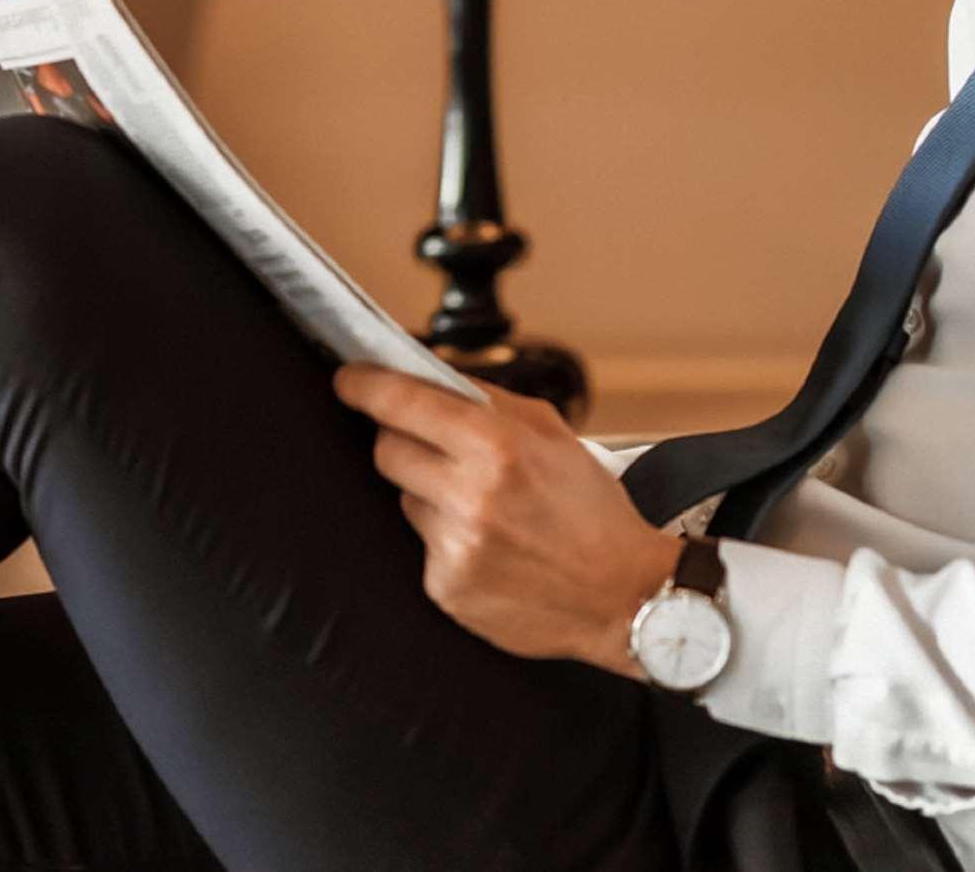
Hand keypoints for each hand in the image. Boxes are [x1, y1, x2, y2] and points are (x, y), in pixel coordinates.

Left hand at [335, 365, 675, 676]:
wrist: (626, 596)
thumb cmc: (594, 513)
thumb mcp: (554, 435)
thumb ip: (490, 402)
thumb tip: (432, 378)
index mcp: (495, 447)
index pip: (400, 402)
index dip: (364, 385)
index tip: (348, 379)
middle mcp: (468, 496)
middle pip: (387, 449)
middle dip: (403, 441)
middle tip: (436, 448)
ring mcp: (454, 546)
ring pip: (405, 498)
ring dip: (430, 494)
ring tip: (484, 509)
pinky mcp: (446, 588)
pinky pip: (423, 546)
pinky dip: (446, 540)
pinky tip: (490, 547)